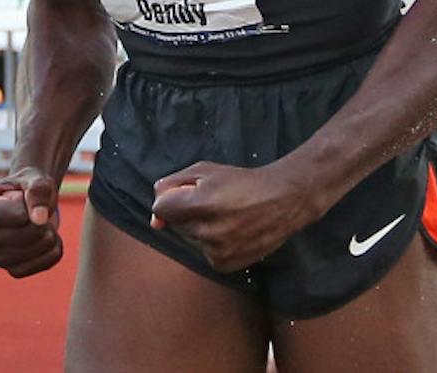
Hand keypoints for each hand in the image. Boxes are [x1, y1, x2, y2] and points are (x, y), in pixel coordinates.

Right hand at [0, 167, 62, 277]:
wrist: (28, 203)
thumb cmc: (27, 187)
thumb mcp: (34, 179)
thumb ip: (37, 191)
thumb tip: (39, 219)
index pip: (20, 215)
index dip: (32, 202)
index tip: (22, 197)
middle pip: (29, 234)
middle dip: (43, 220)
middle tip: (37, 211)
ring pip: (38, 249)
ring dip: (51, 233)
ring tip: (42, 222)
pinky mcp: (13, 271)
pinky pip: (44, 263)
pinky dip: (54, 249)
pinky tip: (47, 237)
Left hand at [149, 161, 317, 273]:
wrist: (282, 201)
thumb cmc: (241, 181)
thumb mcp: (205, 170)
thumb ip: (172, 186)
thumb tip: (154, 217)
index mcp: (201, 204)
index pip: (161, 209)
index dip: (171, 199)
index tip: (188, 194)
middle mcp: (207, 231)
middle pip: (175, 225)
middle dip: (187, 213)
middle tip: (214, 203)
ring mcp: (217, 252)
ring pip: (190, 240)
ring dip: (200, 229)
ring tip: (226, 217)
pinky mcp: (225, 266)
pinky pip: (204, 254)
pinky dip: (212, 244)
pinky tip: (231, 231)